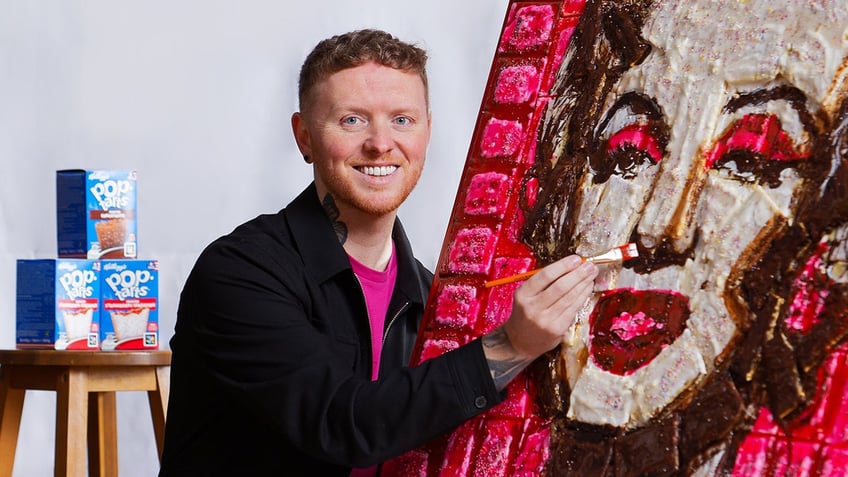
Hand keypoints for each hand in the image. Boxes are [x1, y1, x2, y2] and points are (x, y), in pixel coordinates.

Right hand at [482, 255, 596, 389]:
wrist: (520, 342)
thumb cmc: (525, 314)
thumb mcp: (525, 296)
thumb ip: (542, 283)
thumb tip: (569, 267)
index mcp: (523, 295)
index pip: (545, 276)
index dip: (563, 266)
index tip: (576, 259)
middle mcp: (532, 307)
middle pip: (560, 287)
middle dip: (578, 274)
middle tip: (589, 266)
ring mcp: (545, 320)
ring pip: (569, 298)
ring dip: (583, 284)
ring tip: (592, 274)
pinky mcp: (557, 329)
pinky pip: (573, 309)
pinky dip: (582, 297)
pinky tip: (587, 288)